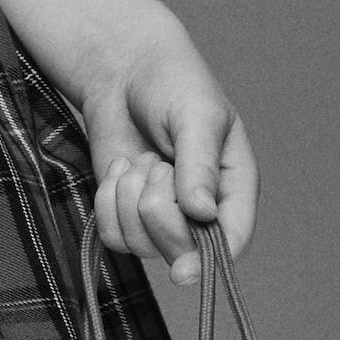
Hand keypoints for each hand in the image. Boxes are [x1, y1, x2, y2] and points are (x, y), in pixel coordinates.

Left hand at [80, 21, 258, 285]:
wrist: (123, 69)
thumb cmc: (172, 83)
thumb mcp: (195, 116)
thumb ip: (199, 164)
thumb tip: (202, 214)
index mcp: (233, 188)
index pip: (231, 240)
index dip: (210, 260)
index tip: (183, 270)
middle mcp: (200, 211)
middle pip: (180, 250)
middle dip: (157, 208)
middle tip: (157, 165)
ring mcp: (160, 216)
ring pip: (141, 246)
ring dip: (128, 201)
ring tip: (137, 162)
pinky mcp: (125, 213)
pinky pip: (112, 236)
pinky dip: (107, 203)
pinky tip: (119, 169)